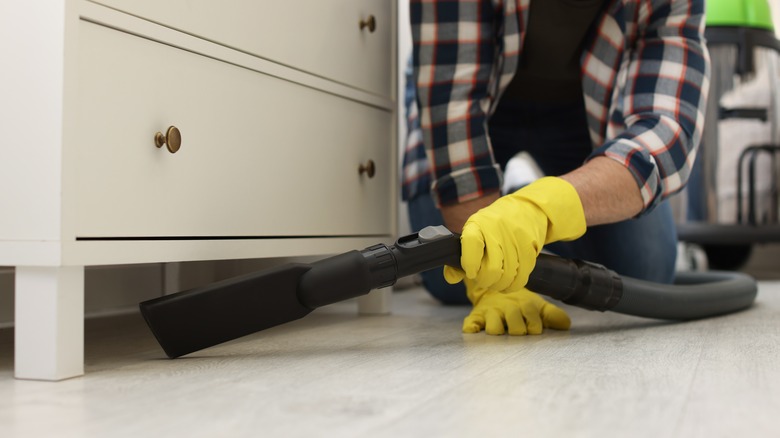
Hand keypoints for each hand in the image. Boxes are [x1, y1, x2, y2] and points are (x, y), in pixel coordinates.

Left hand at [444, 177, 586, 291]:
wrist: (526, 210)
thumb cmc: (494, 225)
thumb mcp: (475, 231)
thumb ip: (462, 255)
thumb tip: (451, 278)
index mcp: (478, 224)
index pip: (471, 243)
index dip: (469, 263)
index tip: (470, 272)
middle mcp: (497, 230)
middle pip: (491, 269)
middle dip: (485, 280)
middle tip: (483, 278)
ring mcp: (516, 240)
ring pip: (507, 277)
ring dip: (499, 285)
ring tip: (496, 281)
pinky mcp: (530, 250)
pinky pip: (521, 278)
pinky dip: (513, 285)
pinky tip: (508, 281)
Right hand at [462, 282, 570, 334]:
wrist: (494, 291)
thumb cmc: (520, 305)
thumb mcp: (537, 306)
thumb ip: (551, 315)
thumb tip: (566, 325)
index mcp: (524, 305)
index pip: (532, 318)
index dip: (535, 326)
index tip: (534, 329)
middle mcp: (507, 308)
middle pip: (515, 326)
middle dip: (518, 331)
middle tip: (518, 332)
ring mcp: (490, 313)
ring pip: (494, 327)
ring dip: (498, 332)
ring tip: (501, 333)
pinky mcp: (475, 317)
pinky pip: (470, 324)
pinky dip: (471, 328)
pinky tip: (474, 331)